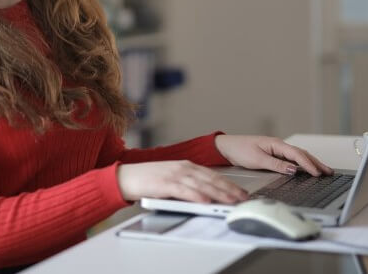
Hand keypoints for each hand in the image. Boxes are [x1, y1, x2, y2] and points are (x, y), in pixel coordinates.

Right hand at [116, 160, 250, 203]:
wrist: (126, 177)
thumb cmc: (148, 180)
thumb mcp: (172, 178)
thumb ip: (188, 184)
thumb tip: (206, 196)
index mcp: (186, 165)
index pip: (212, 175)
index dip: (228, 183)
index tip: (240, 192)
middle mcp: (182, 167)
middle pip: (211, 179)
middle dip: (229, 189)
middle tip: (242, 198)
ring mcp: (174, 174)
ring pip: (201, 185)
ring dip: (218, 193)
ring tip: (231, 201)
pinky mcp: (164, 183)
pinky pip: (184, 191)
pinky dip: (197, 196)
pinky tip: (206, 201)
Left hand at [214, 135, 333, 176]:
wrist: (227, 147)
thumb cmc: (239, 150)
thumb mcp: (258, 160)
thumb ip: (276, 165)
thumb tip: (293, 169)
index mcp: (276, 144)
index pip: (297, 154)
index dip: (308, 164)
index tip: (317, 173)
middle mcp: (278, 145)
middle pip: (301, 154)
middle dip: (316, 163)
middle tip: (329, 172)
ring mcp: (276, 149)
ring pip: (298, 156)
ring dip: (311, 163)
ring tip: (323, 170)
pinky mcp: (273, 154)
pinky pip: (291, 159)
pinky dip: (301, 164)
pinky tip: (306, 169)